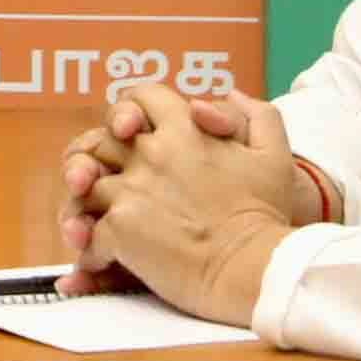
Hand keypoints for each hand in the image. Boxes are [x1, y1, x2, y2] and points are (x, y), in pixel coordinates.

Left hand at [52, 83, 300, 318]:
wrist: (256, 268)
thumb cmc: (266, 214)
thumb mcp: (274, 155)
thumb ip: (256, 116)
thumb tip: (232, 93)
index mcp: (184, 130)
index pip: (141, 97)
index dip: (130, 110)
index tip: (129, 131)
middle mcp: (151, 154)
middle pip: (101, 142)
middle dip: (97, 160)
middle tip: (98, 182)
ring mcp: (130, 191)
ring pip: (87, 187)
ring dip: (86, 205)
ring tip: (92, 224)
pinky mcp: (119, 230)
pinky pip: (89, 234)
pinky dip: (91, 248)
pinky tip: (103, 259)